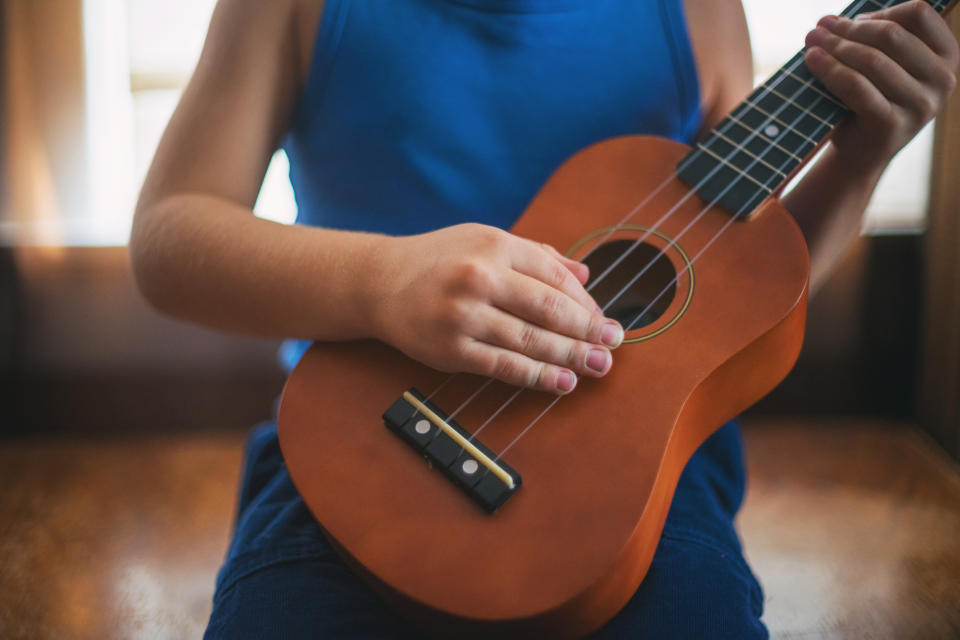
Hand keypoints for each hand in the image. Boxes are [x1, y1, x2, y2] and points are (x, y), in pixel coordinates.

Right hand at [369, 223, 623, 393]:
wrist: (379, 282)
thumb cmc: (439, 260)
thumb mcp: (484, 241)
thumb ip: (535, 256)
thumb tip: (585, 273)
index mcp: (494, 245)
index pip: (554, 276)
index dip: (586, 302)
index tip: (604, 319)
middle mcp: (479, 277)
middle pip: (549, 309)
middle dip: (588, 330)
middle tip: (613, 344)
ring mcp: (463, 315)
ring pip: (531, 341)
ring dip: (571, 357)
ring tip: (597, 366)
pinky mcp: (451, 349)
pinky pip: (504, 366)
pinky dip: (538, 376)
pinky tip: (562, 382)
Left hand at [804, 0, 958, 167]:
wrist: (859, 154)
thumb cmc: (869, 101)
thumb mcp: (883, 67)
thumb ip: (872, 40)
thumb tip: (829, 21)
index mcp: (947, 56)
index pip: (919, 14)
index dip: (880, 13)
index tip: (851, 23)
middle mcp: (943, 80)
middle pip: (891, 35)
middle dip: (849, 30)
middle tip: (818, 30)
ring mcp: (922, 105)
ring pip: (872, 60)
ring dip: (835, 47)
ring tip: (811, 42)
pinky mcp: (893, 125)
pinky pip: (857, 87)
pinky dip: (830, 70)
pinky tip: (811, 60)